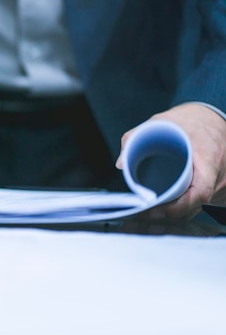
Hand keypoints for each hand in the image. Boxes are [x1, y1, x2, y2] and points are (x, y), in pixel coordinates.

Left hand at [117, 103, 225, 220]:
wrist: (212, 116)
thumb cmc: (187, 120)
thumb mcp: (160, 122)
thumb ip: (136, 138)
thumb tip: (120, 164)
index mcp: (207, 158)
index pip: (199, 192)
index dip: (178, 207)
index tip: (155, 210)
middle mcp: (220, 174)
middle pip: (197, 205)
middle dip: (171, 216)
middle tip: (144, 217)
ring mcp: (223, 182)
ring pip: (201, 207)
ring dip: (179, 215)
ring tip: (151, 218)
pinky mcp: (221, 186)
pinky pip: (206, 204)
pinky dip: (188, 209)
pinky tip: (169, 212)